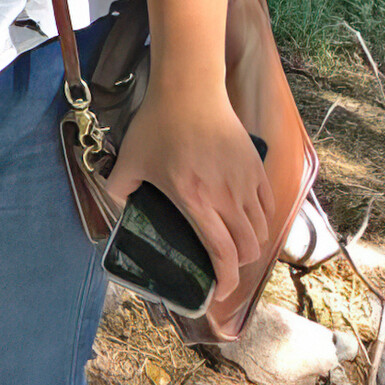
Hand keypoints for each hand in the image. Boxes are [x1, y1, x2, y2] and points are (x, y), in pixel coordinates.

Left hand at [104, 83, 274, 302]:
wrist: (189, 91)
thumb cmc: (158, 124)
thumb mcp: (129, 158)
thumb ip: (118, 186)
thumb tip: (117, 205)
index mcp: (195, 200)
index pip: (221, 254)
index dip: (225, 281)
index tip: (218, 293)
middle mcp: (226, 197)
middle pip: (246, 249)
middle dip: (235, 266)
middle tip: (220, 266)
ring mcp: (246, 183)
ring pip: (261, 231)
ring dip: (249, 244)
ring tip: (232, 244)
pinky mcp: (257, 169)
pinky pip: (268, 207)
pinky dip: (260, 221)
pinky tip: (245, 219)